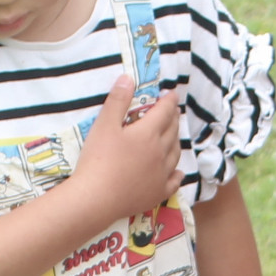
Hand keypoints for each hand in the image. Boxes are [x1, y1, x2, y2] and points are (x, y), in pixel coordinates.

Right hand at [69, 79, 182, 230]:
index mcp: (149, 133)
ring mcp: (161, 174)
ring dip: (176, 142)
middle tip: (173, 112)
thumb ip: (117, 101)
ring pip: (175, 154)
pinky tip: (177, 172)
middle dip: (174, 118)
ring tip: (174, 136)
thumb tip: (128, 78)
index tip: (173, 94)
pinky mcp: (158, 193)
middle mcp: (160, 152)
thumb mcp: (104, 125)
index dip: (169, 101)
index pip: (164, 112)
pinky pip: (174, 181)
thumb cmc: (98, 159)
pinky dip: (177, 174)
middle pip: (172, 131)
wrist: (97, 198)